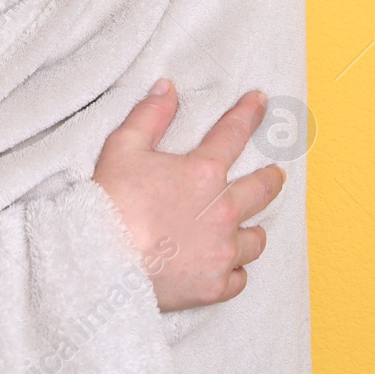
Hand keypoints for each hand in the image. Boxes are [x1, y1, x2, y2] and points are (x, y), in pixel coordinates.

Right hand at [92, 79, 285, 311]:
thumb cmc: (109, 203)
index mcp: (204, 173)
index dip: (250, 113)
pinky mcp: (214, 285)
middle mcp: (223, 211)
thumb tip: (167, 88)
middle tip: (275, 174)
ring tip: (250, 226)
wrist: (99, 262)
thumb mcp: (124, 147)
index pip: (235, 134)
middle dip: (272, 178)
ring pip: (256, 239)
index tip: (261, 102)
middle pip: (263, 189)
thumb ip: (151, 116)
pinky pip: (240, 277)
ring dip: (253, 229)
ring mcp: (222, 250)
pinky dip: (235, 269)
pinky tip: (228, 265)